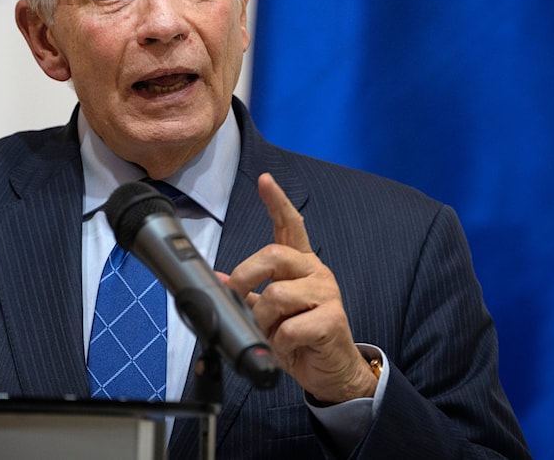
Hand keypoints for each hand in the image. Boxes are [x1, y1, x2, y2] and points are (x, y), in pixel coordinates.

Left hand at [219, 173, 378, 402]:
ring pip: (277, 294)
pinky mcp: (334, 319)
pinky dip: (280, 342)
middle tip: (238, 297)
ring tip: (272, 334)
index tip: (265, 181)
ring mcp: (327, 293)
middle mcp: (315, 272)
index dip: (277, 202)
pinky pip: (290, 327)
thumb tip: (219, 279)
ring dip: (264, 320)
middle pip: (273, 254)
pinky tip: (288, 347)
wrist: (332, 372)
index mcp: (300, 266)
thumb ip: (249, 294)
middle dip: (245, 276)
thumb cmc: (301, 339)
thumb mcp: (270, 315)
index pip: (291, 225)